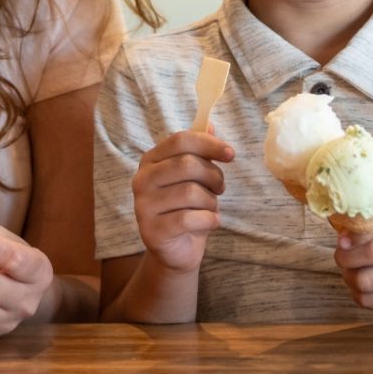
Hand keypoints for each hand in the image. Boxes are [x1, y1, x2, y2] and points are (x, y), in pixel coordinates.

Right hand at [132, 129, 231, 272]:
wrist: (176, 248)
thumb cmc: (187, 207)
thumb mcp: (194, 177)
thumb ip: (199, 151)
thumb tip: (211, 124)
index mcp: (151, 160)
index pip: (180, 140)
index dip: (208, 144)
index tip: (230, 154)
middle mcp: (142, 180)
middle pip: (187, 164)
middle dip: (213, 176)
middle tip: (220, 188)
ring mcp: (143, 206)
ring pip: (191, 192)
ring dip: (211, 202)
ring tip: (210, 208)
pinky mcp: (151, 231)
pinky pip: (189, 219)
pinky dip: (209, 220)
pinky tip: (211, 222)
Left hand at [334, 208, 372, 322]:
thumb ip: (364, 228)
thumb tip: (343, 239)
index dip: (357, 232)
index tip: (343, 240)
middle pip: (372, 252)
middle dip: (346, 257)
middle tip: (341, 258)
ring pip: (364, 280)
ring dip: (349, 278)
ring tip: (351, 273)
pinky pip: (367, 299)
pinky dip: (357, 294)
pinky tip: (363, 289)